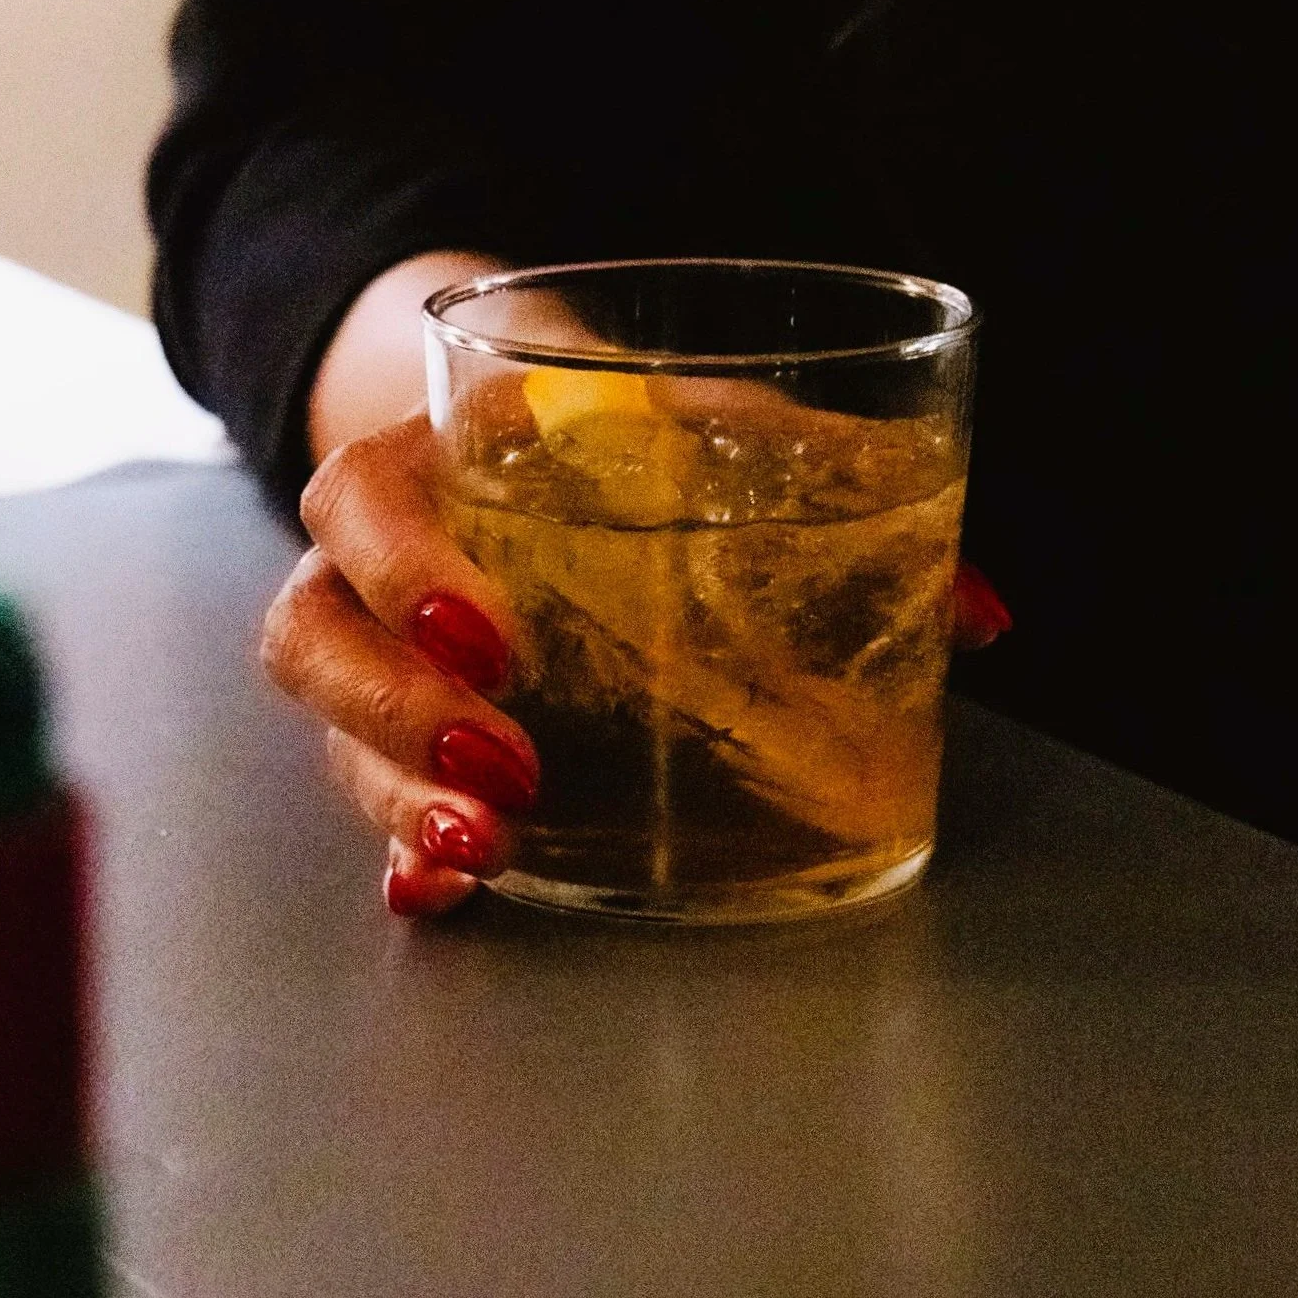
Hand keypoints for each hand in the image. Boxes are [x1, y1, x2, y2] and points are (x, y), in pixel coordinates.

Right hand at [269, 394, 1013, 920]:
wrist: (541, 407)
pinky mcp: (403, 729)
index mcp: (435, 459)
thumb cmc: (624, 418)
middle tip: (505, 767)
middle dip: (397, 712)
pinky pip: (369, 795)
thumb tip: (983, 615)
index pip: (363, 506)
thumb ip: (834, 484)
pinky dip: (401, 851)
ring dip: (395, 798)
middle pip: (314, 636)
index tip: (494, 638)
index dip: (405, 573)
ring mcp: (379, 652)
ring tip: (485, 849)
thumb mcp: (716, 421)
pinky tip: (442, 890)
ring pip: (333, 729)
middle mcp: (374, 561)